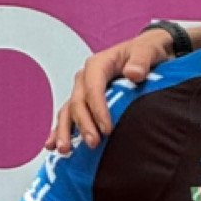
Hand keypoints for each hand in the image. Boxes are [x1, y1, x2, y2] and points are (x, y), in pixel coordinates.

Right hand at [45, 29, 175, 153]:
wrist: (147, 53)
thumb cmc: (146, 52)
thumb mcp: (148, 51)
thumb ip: (141, 61)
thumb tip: (133, 73)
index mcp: (98, 65)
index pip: (93, 89)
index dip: (98, 109)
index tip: (107, 129)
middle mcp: (85, 78)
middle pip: (78, 103)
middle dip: (84, 125)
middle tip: (93, 144)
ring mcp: (83, 91)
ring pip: (68, 112)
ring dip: (65, 131)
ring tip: (64, 150)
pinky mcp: (85, 102)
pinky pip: (69, 116)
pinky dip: (61, 130)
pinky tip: (53, 145)